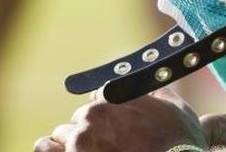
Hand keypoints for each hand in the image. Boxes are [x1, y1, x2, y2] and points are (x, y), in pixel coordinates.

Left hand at [33, 89, 225, 151]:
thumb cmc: (179, 145)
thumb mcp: (179, 112)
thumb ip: (161, 94)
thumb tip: (159, 81)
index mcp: (113, 97)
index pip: (98, 99)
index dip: (108, 116)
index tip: (116, 129)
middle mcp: (92, 113)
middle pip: (81, 119)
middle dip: (93, 132)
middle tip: (111, 147)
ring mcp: (80, 139)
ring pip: (64, 136)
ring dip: (75, 145)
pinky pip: (45, 151)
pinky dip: (49, 151)